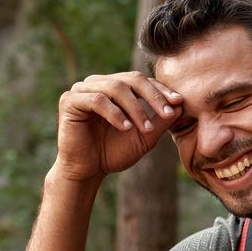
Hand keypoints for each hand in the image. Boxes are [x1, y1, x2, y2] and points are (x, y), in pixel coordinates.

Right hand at [54, 71, 183, 181]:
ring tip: (146, 128)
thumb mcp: (145, 137)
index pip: (143, 81)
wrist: (88, 171)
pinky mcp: (70, 100)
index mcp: (116, 87)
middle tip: (166, 114)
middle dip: (152, 96)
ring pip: (116, 87)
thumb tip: (181, 105)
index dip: (161, 90)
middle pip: (132, 79)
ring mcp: (83, 89)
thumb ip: (161, 121)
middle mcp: (99, 83)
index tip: (179, 103)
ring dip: (135, 108)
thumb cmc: (114, 153)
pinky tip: (126, 128)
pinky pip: (97, 100)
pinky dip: (115, 113)